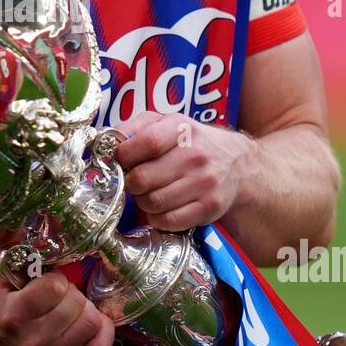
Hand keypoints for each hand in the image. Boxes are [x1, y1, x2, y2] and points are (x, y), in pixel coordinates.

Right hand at [0, 227, 114, 345]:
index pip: (54, 288)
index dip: (56, 277)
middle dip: (73, 292)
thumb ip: (10, 237)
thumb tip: (23, 206)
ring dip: (86, 309)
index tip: (47, 277)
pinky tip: (91, 320)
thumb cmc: (0, 292)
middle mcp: (31, 340)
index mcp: (13, 314)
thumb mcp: (1, 263)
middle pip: (77, 307)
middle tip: (60, 292)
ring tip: (71, 305)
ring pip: (91, 324)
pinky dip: (103, 331)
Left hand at [113, 111, 253, 231]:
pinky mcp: (209, 207)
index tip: (119, 161)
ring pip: (152, 203)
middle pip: (142, 178)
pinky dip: (157, 218)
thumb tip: (105, 141)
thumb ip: (134, 127)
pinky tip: (161, 208)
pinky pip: (168, 221)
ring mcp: (204, 183)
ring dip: (142, 201)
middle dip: (130, 183)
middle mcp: (195, 155)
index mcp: (182, 128)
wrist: (239, 165)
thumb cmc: (192, 143)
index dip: (123, 156)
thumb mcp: (167, 123)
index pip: (144, 143)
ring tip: (148, 193)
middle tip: (134, 181)